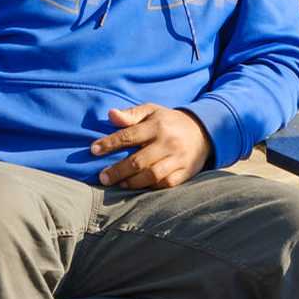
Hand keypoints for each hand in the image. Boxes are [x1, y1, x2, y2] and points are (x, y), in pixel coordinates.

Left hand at [92, 104, 210, 189]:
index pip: (129, 136)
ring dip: (132, 182)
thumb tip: (110, 114)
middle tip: (102, 177)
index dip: (109, 144)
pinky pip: (166, 184)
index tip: (94, 150)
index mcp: (157, 125)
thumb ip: (130, 114)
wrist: (204, 131)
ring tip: (119, 184)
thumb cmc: (169, 122)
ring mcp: (178, 159)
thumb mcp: (152, 111)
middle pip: (138, 161)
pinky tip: (139, 187)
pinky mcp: (185, 172)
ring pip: (151, 176)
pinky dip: (151, 187)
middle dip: (117, 171)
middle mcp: (168, 143)